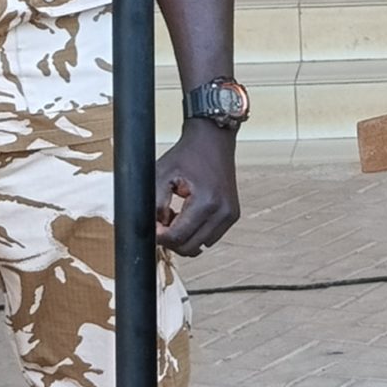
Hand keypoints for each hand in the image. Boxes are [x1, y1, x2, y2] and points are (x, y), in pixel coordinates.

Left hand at [152, 123, 239, 256]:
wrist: (212, 139)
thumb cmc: (187, 154)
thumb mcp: (161, 175)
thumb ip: (154, 205)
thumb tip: (155, 230)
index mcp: (207, 202)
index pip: (177, 238)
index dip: (160, 237)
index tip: (154, 225)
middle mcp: (223, 211)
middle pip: (189, 247)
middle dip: (171, 240)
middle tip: (163, 220)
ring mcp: (230, 214)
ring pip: (200, 246)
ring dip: (185, 237)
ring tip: (177, 216)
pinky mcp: (232, 215)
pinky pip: (210, 237)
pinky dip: (196, 232)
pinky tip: (189, 215)